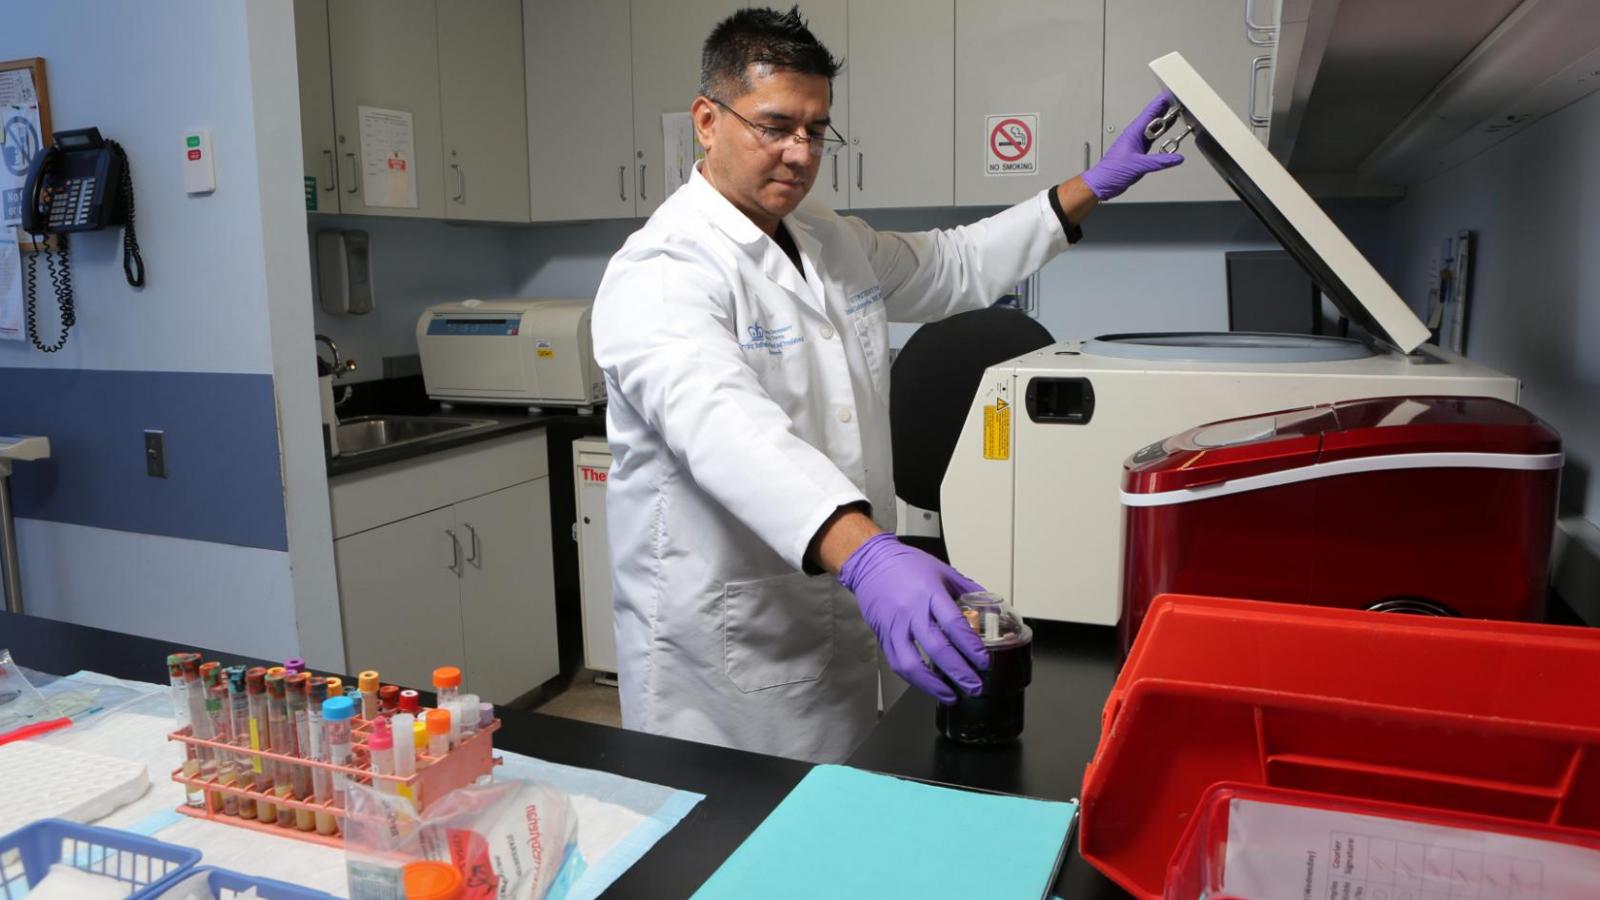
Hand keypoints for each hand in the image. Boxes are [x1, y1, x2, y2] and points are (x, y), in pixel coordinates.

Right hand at [838, 533, 989, 703]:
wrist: (870, 562)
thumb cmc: (906, 564)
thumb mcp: (942, 570)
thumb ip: (967, 589)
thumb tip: (989, 605)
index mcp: (929, 592)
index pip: (953, 624)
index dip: (970, 646)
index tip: (983, 661)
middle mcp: (911, 611)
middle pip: (936, 648)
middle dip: (958, 672)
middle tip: (975, 686)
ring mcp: (894, 626)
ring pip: (911, 663)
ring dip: (933, 685)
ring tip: (951, 696)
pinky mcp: (883, 636)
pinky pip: (897, 663)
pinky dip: (914, 679)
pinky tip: (929, 686)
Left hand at [1081, 91, 1184, 200]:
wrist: (1103, 183)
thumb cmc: (1112, 171)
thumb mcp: (1139, 165)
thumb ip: (1160, 161)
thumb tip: (1177, 158)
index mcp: (1134, 132)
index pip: (1150, 112)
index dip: (1161, 101)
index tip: (1172, 93)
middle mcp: (1136, 135)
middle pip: (1153, 117)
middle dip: (1166, 108)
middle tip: (1179, 100)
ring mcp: (1137, 142)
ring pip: (1154, 128)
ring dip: (1165, 121)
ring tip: (1177, 112)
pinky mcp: (1139, 151)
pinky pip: (1153, 139)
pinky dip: (1162, 135)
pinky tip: (1168, 132)